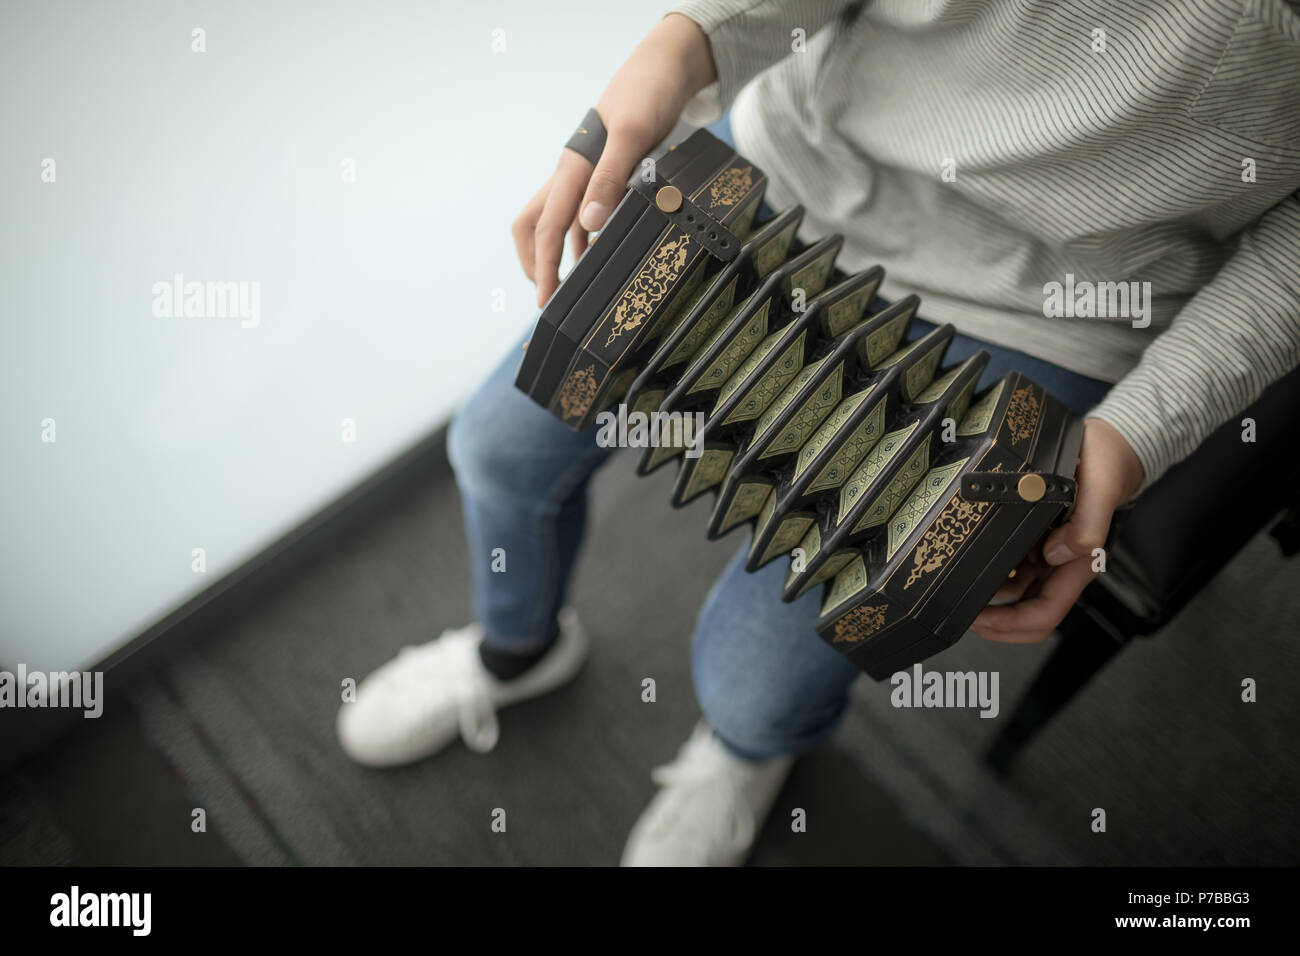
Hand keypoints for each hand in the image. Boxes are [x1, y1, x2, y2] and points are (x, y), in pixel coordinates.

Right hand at [512, 13, 715, 306]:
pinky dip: (592, 237)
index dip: (543, 267)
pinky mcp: (608, 173)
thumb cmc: (647, 95)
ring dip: (567, 254)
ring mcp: (589, 174)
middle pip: (536, 224)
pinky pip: (590, 212)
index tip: (545, 300)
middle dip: (537, 262)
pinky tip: (607, 252)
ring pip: (563, 222)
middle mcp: (573, 174)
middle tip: (550, 297)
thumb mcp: (633, 135)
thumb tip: (589, 225)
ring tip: (581, 288)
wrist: (666, 67)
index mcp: (572, 168)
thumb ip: (610, 178)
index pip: (546, 227)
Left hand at [971, 417, 1143, 643]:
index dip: (1012, 624)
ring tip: (958, 589)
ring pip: (1017, 594)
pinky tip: (972, 564)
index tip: (980, 619)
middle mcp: (1063, 565)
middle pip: (1028, 613)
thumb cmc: (1108, 464)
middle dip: (996, 621)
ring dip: (991, 600)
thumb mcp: (1101, 487)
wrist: (1109, 444)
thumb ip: (1087, 524)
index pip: (1045, 612)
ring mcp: (1049, 555)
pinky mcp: (1038, 540)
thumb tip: (1058, 554)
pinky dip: (994, 572)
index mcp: (1079, 563)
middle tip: (961, 612)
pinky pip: (1013, 567)